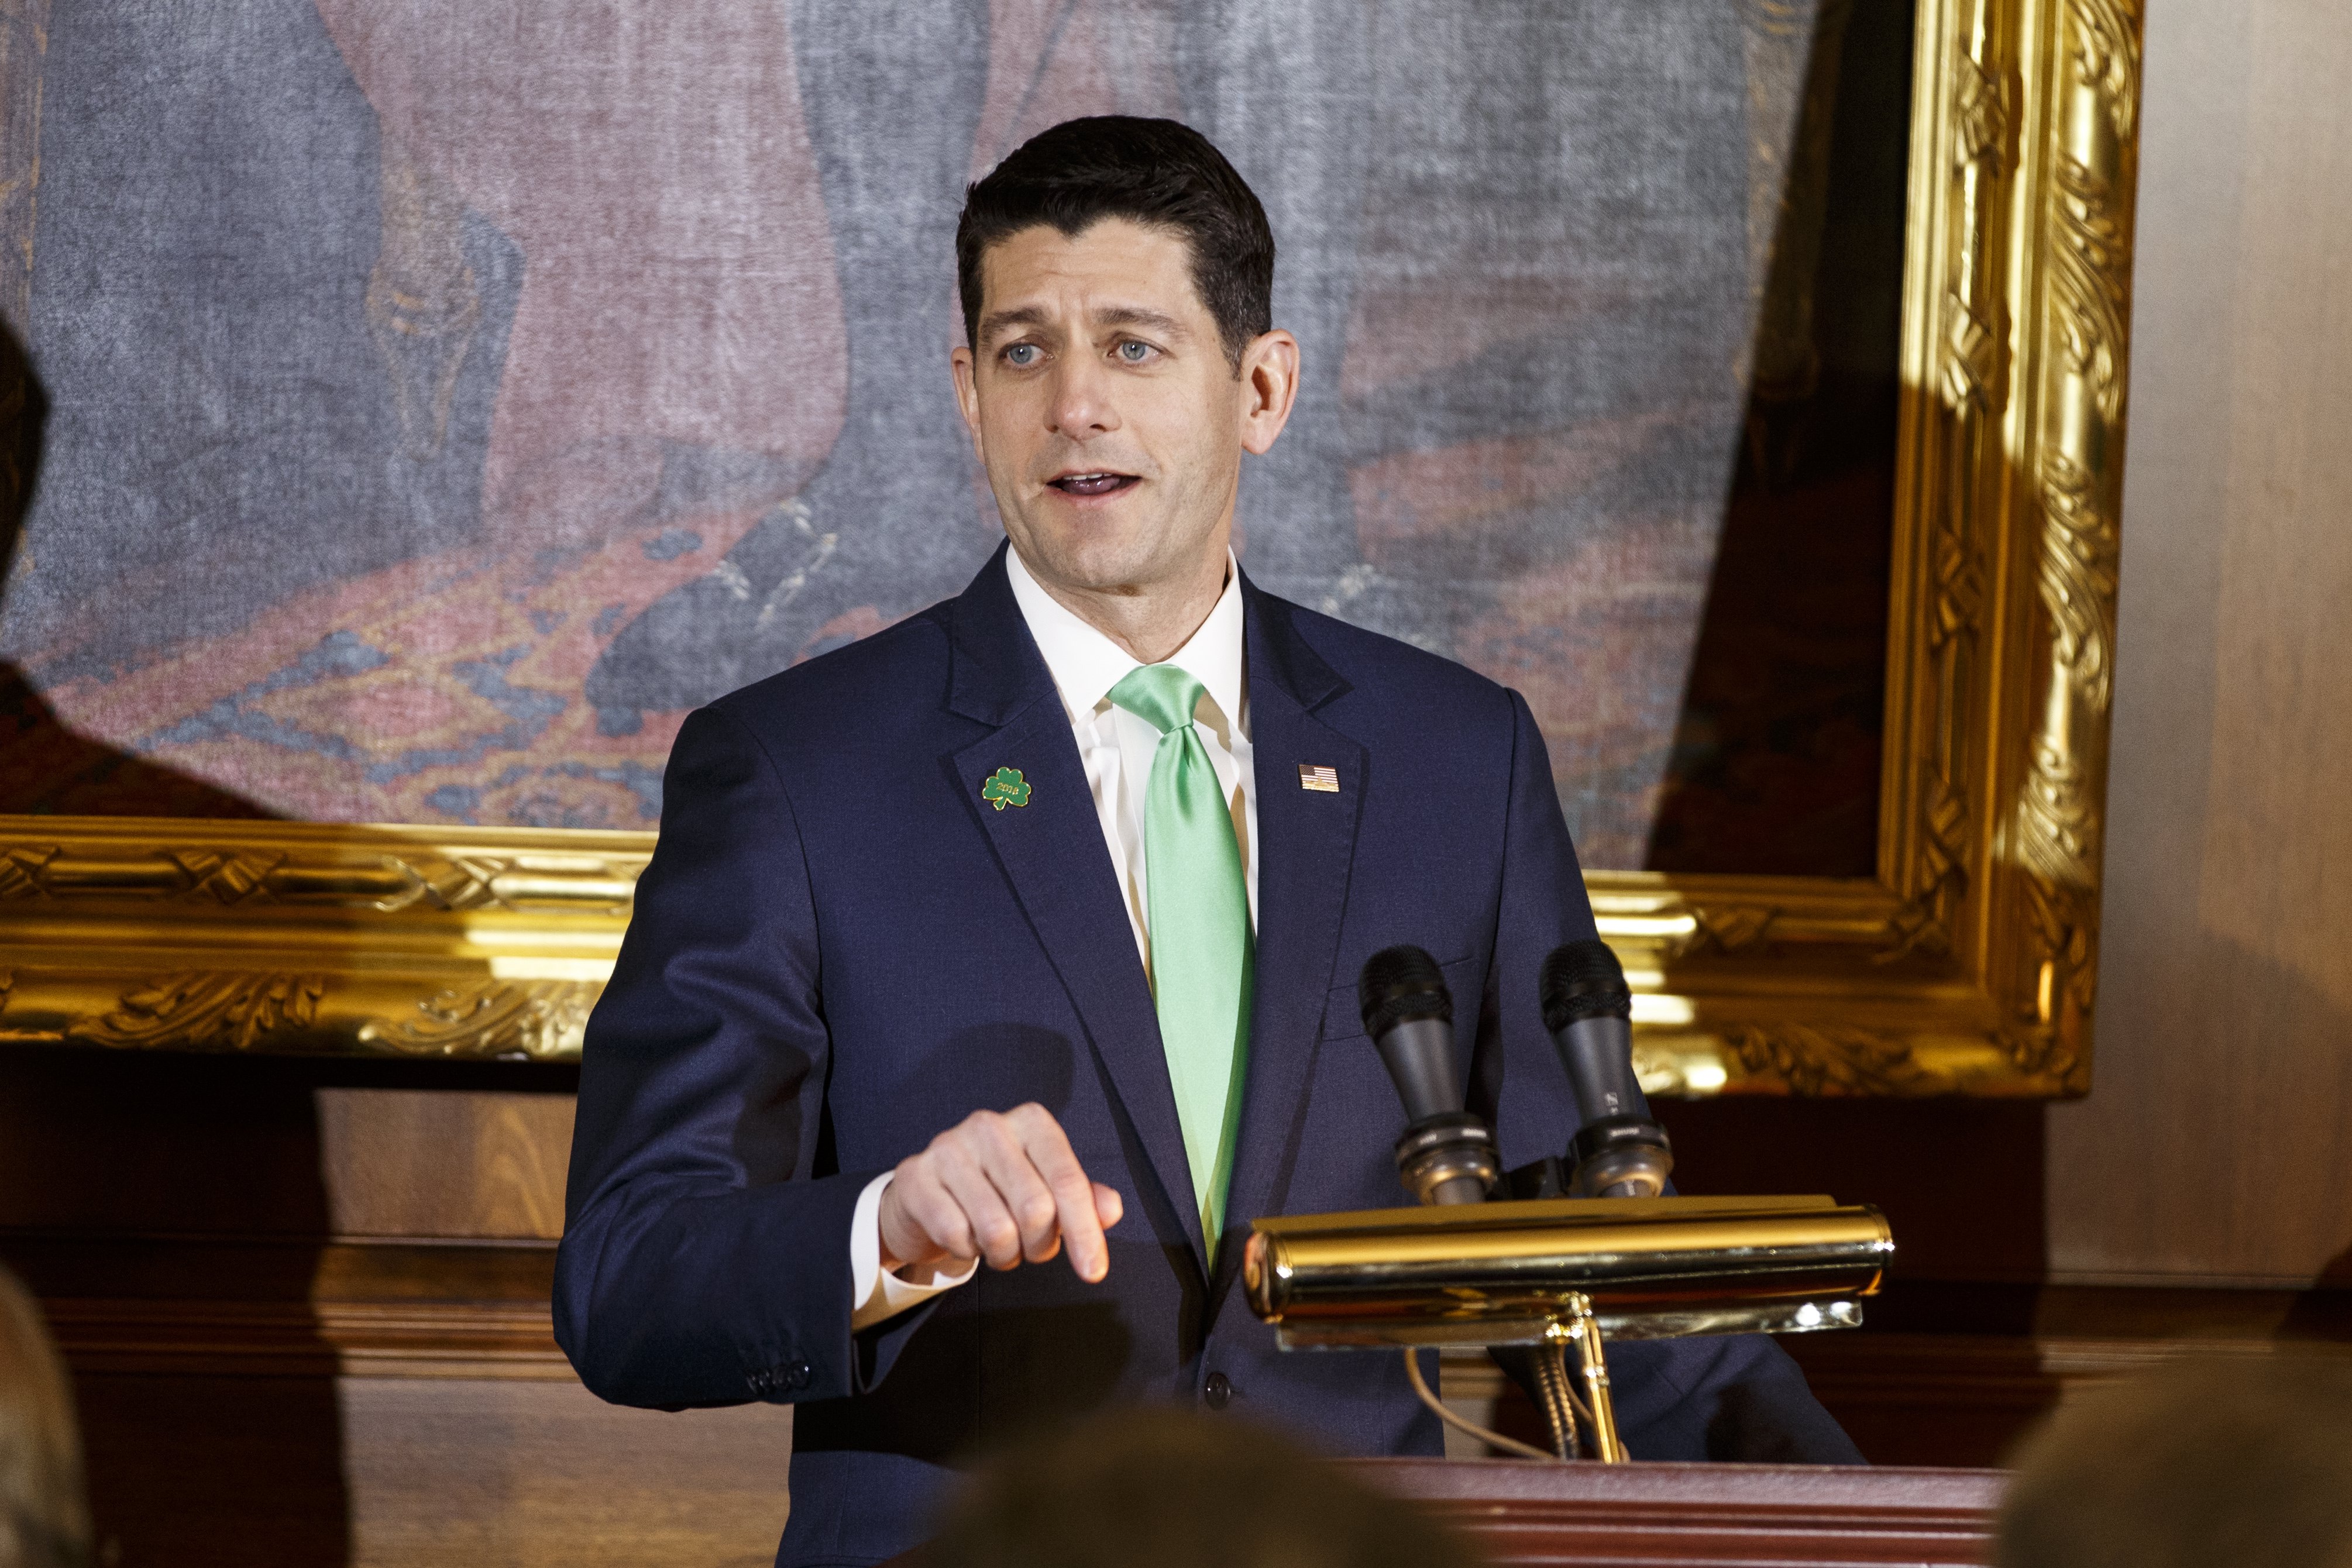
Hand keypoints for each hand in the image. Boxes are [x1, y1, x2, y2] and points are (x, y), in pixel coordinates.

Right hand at [877, 1103, 1123, 1283]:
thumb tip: (1111, 1210)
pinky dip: (968, 1251)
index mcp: (1031, 1122)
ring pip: (996, 1228)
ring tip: (1000, 1245)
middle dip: (1040, 1245)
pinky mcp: (915, 1175)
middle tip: (1032, 1248)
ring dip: (1005, 1254)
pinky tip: (967, 1237)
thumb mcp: (1046, 1188)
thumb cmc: (998, 1190)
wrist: (928, 1194)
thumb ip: (1083, 1198)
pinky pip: (956, 1235)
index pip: (1068, 1180)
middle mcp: (989, 1125)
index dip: (1085, 1231)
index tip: (1094, 1271)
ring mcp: (948, 1147)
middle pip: (1035, 1209)